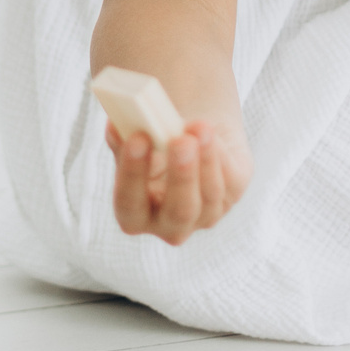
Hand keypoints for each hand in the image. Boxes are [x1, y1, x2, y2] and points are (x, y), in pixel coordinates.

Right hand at [107, 118, 250, 244]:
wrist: (187, 133)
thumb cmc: (151, 140)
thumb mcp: (134, 139)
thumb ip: (123, 136)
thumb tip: (117, 126)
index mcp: (134, 215)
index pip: (130, 203)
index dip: (132, 173)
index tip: (137, 139)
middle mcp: (170, 224)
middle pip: (179, 212)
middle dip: (182, 177)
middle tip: (180, 142)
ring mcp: (205, 215)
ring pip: (209, 194)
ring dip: (205, 157)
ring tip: (199, 126)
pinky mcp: (232, 195)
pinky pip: (230, 179)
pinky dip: (220, 152)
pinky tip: (209, 131)